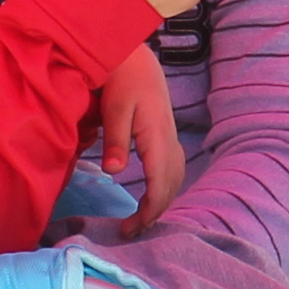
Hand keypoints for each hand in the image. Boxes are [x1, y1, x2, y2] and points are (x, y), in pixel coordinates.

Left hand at [95, 47, 188, 235]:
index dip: (148, 212)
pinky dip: (167, 187)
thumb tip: (113, 172)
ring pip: (175, 179)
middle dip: (154, 213)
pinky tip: (155, 193)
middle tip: (131, 232)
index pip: (159, 185)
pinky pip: (174, 168)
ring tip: (142, 219)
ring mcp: (171, 137)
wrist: (136, 56)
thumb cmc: (121, 79)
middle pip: (171, 187)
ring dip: (162, 202)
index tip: (129, 229)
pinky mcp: (167, 133)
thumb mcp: (114, 108)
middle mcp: (170, 141)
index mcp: (158, 139)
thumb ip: (114, 140)